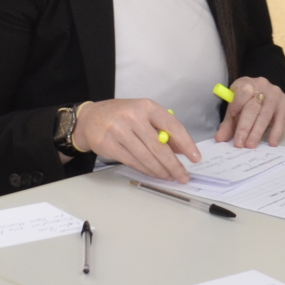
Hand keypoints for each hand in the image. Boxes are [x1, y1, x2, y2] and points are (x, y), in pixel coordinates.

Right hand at [74, 97, 200, 181]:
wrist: (89, 118)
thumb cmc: (121, 116)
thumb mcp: (143, 115)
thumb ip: (162, 130)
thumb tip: (182, 150)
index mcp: (146, 106)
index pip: (172, 126)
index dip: (186, 143)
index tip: (195, 158)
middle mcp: (133, 116)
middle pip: (159, 146)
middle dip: (174, 164)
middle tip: (183, 176)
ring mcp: (119, 130)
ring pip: (146, 157)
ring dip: (160, 170)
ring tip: (170, 177)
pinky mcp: (108, 144)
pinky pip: (132, 162)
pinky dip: (146, 170)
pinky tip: (154, 174)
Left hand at [215, 77, 284, 147]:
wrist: (265, 91)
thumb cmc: (247, 101)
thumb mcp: (235, 107)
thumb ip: (228, 123)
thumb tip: (220, 139)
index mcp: (246, 83)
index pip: (242, 91)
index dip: (238, 103)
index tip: (232, 115)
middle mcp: (262, 86)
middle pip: (253, 107)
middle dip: (245, 127)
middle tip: (239, 143)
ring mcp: (276, 94)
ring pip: (266, 114)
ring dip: (257, 132)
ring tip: (250, 145)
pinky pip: (281, 120)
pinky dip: (276, 132)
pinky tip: (271, 143)